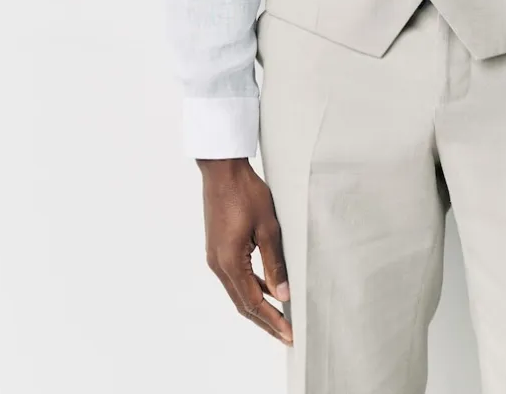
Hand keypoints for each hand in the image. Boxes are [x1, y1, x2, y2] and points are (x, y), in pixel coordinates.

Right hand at [198, 157, 292, 345]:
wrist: (222, 170)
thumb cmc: (246, 193)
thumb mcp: (268, 227)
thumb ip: (275, 263)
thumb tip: (283, 294)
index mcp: (230, 262)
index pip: (253, 303)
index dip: (273, 321)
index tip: (290, 334)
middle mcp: (218, 265)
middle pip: (242, 305)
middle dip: (265, 322)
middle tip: (287, 335)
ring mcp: (215, 258)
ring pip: (238, 293)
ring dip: (257, 307)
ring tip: (279, 318)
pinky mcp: (217, 249)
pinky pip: (235, 278)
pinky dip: (251, 288)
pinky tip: (266, 289)